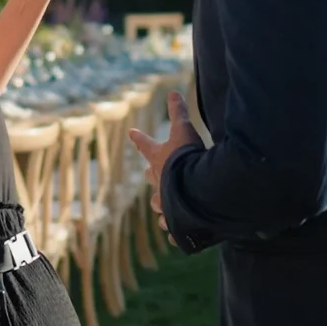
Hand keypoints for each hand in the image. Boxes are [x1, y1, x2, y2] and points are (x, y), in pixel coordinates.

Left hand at [127, 92, 194, 234]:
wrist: (195, 188)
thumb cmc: (187, 157)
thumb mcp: (184, 130)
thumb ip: (179, 112)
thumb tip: (173, 91)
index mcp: (158, 160)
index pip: (146, 145)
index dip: (140, 138)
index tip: (131, 132)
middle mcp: (158, 182)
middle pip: (150, 176)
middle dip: (151, 174)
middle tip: (148, 173)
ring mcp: (165, 203)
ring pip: (159, 204)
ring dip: (162, 204)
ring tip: (165, 208)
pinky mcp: (176, 221)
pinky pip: (174, 227)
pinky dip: (175, 229)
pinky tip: (176, 234)